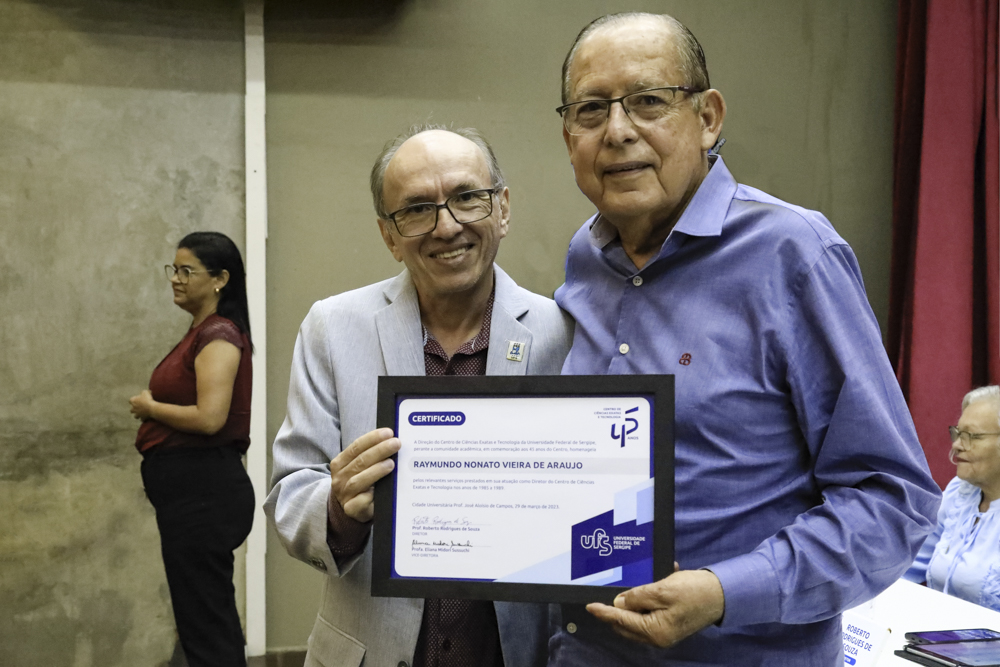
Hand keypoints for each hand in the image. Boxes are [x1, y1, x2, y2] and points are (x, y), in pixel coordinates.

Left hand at [129, 390, 154, 420]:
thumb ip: (143, 392)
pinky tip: (146, 417)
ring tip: (142, 413)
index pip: (131, 400)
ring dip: (138, 415)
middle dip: (134, 409)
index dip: (134, 399)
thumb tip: (144, 392)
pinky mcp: (142, 418)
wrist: (151, 408)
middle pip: (131, 410)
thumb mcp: (145, 392)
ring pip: (135, 416)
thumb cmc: (148, 399)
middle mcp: (133, 408)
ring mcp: (137, 414)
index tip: (139, 399)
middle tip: (139, 407)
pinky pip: (142, 419)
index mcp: (133, 401)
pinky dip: (143, 418)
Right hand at [330, 428, 400, 522]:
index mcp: (340, 463)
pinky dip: (370, 494)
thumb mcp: (362, 467)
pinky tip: (381, 489)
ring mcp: (344, 494)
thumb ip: (372, 456)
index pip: (356, 446)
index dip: (372, 438)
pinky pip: (360, 501)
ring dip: (375, 470)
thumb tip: (392, 440)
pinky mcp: (351, 509)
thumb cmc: (362, 483)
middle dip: (379, 450)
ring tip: (391, 464)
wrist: (352, 509)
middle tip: (395, 444)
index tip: (388, 432)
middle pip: (360, 461)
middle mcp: (339, 477)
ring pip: (357, 480)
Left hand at [586, 568, 724, 647]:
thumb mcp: (662, 589)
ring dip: (633, 605)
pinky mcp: (671, 626)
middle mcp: (658, 637)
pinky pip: (650, 616)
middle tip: (610, 593)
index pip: (621, 620)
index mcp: (655, 631)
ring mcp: (665, 633)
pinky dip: (646, 603)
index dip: (604, 612)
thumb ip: (638, 597)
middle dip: (616, 611)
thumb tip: (619, 603)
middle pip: (626, 625)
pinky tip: (653, 586)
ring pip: (637, 621)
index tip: (590, 606)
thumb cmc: (695, 591)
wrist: (723, 594)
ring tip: (636, 587)